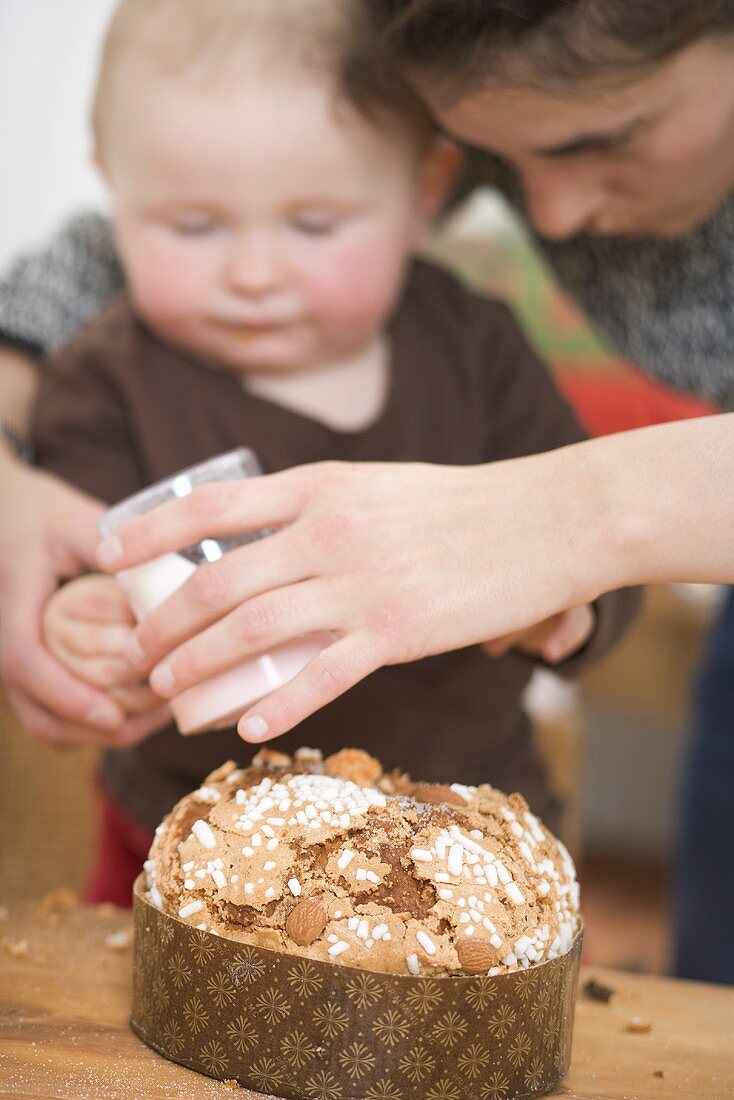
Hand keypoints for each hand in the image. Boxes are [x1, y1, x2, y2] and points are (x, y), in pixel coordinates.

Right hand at [0, 455, 167, 745]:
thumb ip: (110, 543)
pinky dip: (86, 724)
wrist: (0, 512)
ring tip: (153, 720)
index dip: (67, 695)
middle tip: (153, 721)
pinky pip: (47, 714)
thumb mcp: (70, 519)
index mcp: (8, 605)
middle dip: (93, 727)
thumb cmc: (36, 512)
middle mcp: (1, 640)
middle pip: (36, 710)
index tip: (112, 714)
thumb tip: (162, 571)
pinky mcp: (25, 670)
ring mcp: (10, 662)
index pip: (24, 661)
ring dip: (94, 732)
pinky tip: (134, 713)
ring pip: (42, 721)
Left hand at [96, 449, 616, 742]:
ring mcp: (363, 584)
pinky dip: (276, 704)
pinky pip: (320, 676)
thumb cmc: (466, 504)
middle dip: (164, 624)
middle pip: (218, 581)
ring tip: (169, 694)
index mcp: (323, 485)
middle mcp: (331, 530)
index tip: (109, 553)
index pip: (213, 503)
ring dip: (199, 669)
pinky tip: (247, 727)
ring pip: (253, 632)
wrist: (550, 517)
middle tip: (138, 653)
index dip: (151, 529)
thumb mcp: (380, 486)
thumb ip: (324, 512)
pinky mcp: (399, 633)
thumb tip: (279, 551)